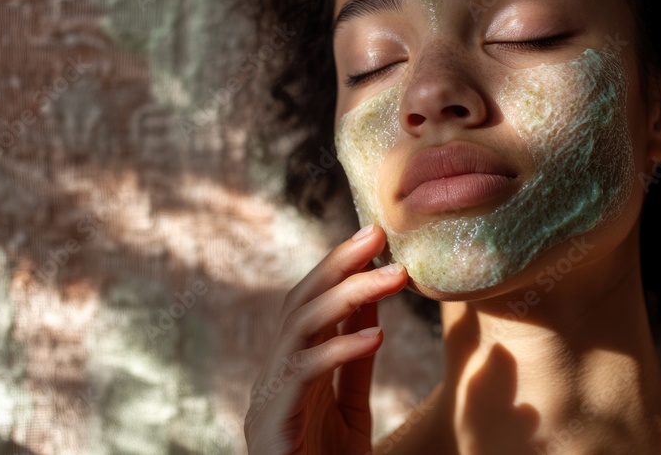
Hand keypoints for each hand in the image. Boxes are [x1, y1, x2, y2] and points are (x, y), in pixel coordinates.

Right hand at [244, 223, 407, 453]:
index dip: (338, 265)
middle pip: (300, 303)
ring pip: (299, 329)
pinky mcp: (271, 425)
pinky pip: (304, 376)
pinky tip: (375, 337)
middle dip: (338, 265)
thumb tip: (371, 305)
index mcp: (292, 366)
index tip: (373, 234)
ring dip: (347, 297)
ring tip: (391, 278)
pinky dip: (340, 352)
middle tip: (376, 235)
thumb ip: (354, 357)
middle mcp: (275, 374)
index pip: (311, 301)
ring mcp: (269, 397)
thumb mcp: (350, 406)